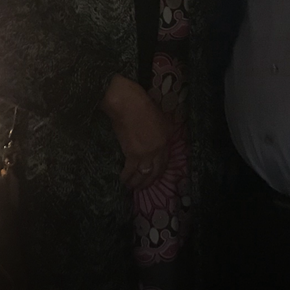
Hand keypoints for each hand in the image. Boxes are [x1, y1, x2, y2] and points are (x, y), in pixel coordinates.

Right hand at [101, 75, 173, 190]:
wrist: (127, 103)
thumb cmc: (142, 105)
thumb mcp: (160, 119)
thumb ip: (161, 133)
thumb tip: (155, 142)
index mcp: (166, 139)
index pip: (164, 162)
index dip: (158, 172)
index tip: (153, 176)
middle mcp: (158, 149)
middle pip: (155, 171)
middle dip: (149, 181)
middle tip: (142, 186)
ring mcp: (146, 153)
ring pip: (143, 174)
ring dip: (137, 183)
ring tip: (131, 186)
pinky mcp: (132, 154)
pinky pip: (130, 170)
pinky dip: (126, 176)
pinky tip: (123, 179)